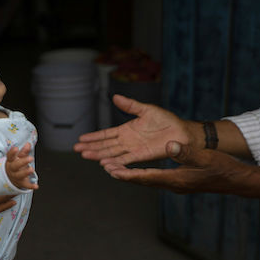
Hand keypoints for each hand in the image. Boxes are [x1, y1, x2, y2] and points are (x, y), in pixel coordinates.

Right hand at [6, 143, 38, 189]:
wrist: (10, 179)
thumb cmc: (15, 165)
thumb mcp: (18, 158)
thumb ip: (24, 152)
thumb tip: (28, 144)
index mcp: (11, 161)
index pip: (10, 156)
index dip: (12, 152)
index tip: (16, 148)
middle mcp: (12, 169)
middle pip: (15, 166)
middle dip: (23, 162)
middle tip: (31, 158)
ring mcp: (16, 176)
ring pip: (20, 175)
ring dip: (26, 172)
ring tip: (31, 169)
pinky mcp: (21, 183)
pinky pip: (25, 185)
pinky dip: (30, 186)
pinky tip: (36, 186)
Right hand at [73, 95, 199, 166]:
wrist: (182, 132)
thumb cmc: (166, 120)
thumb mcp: (146, 109)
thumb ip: (130, 105)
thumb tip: (115, 97)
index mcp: (126, 130)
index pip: (106, 134)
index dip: (93, 137)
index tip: (81, 139)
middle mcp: (127, 141)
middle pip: (105, 145)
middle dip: (91, 147)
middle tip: (77, 149)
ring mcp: (133, 149)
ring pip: (112, 153)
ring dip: (98, 154)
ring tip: (85, 155)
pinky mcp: (142, 155)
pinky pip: (126, 159)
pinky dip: (115, 162)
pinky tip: (104, 163)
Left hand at [102, 141, 250, 193]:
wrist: (236, 181)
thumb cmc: (223, 168)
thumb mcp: (205, 157)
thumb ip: (187, 152)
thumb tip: (171, 146)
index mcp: (176, 180)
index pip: (146, 177)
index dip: (127, 174)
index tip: (111, 170)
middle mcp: (172, 185)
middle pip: (142, 180)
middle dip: (123, 175)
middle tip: (105, 167)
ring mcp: (175, 185)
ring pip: (147, 180)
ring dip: (130, 175)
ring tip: (114, 168)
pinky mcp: (179, 182)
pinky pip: (155, 179)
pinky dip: (142, 174)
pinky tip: (137, 170)